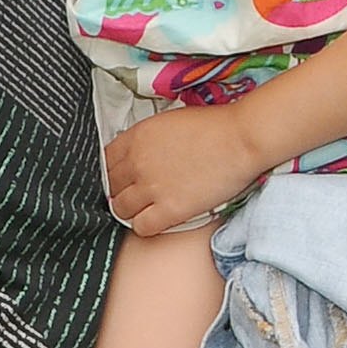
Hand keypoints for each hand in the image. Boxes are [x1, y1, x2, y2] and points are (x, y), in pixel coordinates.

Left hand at [105, 99, 264, 235]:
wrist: (241, 139)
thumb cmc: (214, 127)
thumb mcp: (169, 120)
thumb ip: (147, 138)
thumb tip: (138, 153)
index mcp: (136, 137)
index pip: (104, 160)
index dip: (113, 171)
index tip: (122, 178)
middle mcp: (138, 162)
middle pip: (110, 186)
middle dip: (120, 191)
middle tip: (134, 195)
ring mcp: (151, 187)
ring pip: (120, 209)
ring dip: (130, 211)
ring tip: (145, 209)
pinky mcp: (170, 209)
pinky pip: (141, 227)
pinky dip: (146, 226)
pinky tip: (158, 219)